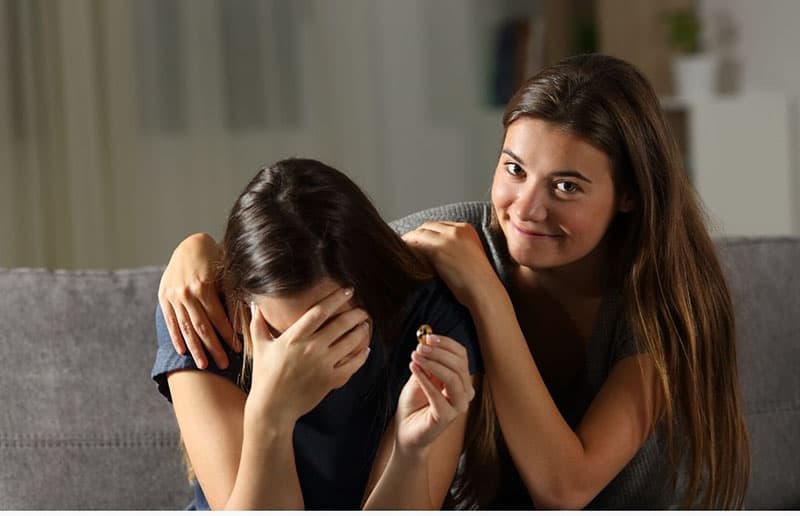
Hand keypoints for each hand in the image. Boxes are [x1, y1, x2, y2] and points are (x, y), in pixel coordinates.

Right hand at [158, 233, 238, 369]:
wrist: (189, 245)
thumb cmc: (214, 260)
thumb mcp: (224, 274)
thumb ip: (231, 296)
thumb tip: (244, 321)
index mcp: (204, 287)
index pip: (217, 318)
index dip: (228, 335)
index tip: (238, 349)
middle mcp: (187, 294)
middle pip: (202, 328)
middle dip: (213, 348)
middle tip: (224, 365)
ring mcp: (173, 297)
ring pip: (186, 328)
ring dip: (195, 349)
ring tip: (203, 365)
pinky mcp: (164, 298)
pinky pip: (171, 322)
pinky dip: (177, 337)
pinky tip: (183, 351)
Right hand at [245, 287, 371, 427]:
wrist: (272, 408)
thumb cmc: (265, 376)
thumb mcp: (259, 348)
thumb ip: (258, 324)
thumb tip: (255, 305)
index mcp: (294, 337)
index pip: (320, 311)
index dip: (336, 298)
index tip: (348, 290)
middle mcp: (311, 348)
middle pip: (341, 324)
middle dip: (356, 314)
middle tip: (362, 310)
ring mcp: (323, 364)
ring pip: (350, 342)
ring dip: (361, 331)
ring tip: (366, 325)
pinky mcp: (331, 380)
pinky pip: (353, 364)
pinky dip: (362, 355)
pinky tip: (366, 349)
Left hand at [393, 334, 474, 455]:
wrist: (406, 431)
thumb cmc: (414, 404)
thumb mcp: (419, 376)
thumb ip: (425, 361)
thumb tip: (425, 339)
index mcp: (461, 380)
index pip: (461, 355)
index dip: (446, 344)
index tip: (428, 336)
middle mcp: (464, 393)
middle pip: (459, 365)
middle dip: (439, 352)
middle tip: (420, 347)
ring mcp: (458, 406)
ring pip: (453, 378)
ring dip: (432, 364)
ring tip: (415, 357)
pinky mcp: (446, 418)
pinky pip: (437, 394)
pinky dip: (424, 379)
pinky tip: (413, 369)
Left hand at [402, 222, 497, 307]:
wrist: (484, 291)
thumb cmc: (477, 282)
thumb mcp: (470, 256)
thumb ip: (456, 248)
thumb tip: (435, 252)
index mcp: (467, 229)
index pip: (440, 225)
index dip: (427, 233)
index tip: (419, 241)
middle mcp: (457, 229)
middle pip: (429, 226)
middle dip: (417, 235)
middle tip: (406, 245)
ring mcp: (448, 237)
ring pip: (420, 233)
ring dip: (410, 240)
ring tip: (401, 250)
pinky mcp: (439, 248)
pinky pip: (417, 242)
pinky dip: (408, 247)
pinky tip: (403, 255)